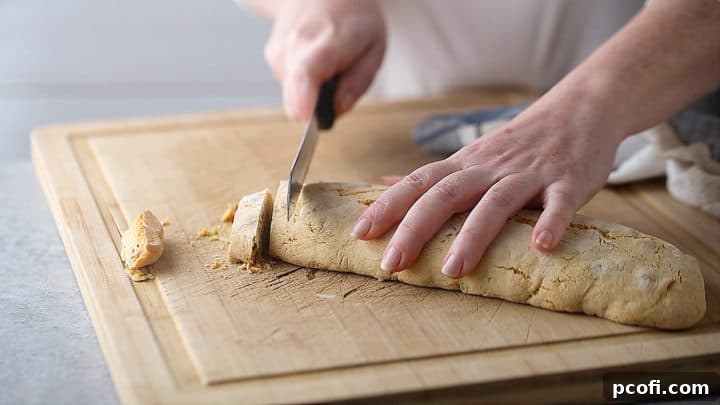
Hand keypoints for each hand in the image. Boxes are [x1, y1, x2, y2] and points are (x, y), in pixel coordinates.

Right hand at [264, 0, 385, 120]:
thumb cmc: (354, 20)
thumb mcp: (373, 49)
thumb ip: (357, 84)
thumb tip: (334, 111)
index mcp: (327, 39)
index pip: (307, 71)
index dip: (304, 100)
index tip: (305, 120)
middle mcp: (295, 43)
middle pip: (296, 93)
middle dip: (319, 105)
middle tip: (341, 80)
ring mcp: (279, 49)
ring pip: (296, 94)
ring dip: (316, 90)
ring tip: (331, 62)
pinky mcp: (272, 56)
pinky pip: (291, 86)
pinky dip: (305, 82)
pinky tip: (316, 60)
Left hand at [353, 89, 624, 278]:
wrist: (579, 109)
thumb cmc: (519, 143)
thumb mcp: (471, 155)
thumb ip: (433, 175)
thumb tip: (385, 184)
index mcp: (465, 165)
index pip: (419, 183)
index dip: (388, 206)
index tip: (360, 232)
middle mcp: (490, 168)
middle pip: (446, 194)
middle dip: (415, 228)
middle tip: (392, 264)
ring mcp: (529, 174)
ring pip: (496, 202)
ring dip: (472, 235)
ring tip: (453, 271)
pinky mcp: (567, 181)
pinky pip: (559, 202)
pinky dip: (551, 221)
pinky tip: (542, 245)